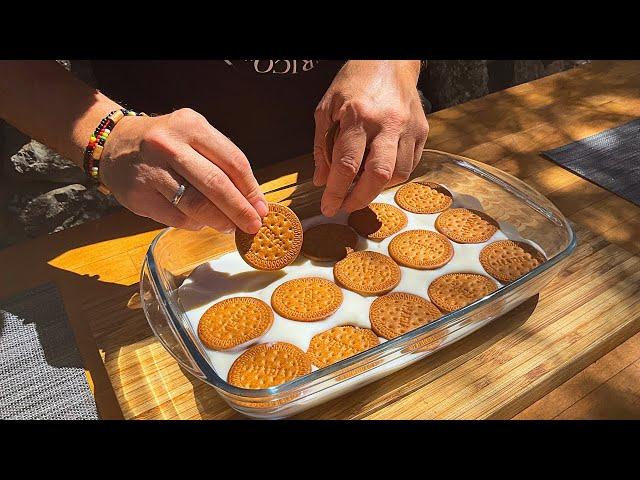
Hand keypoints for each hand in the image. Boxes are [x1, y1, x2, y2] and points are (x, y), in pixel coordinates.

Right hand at [100, 108, 267, 233]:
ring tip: (231, 228)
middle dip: (240, 209)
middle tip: (253, 226)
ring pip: (196, 204)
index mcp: (191, 126)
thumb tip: (253, 201)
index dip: (251, 189)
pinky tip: (202, 222)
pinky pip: (177, 218)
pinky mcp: (139, 195)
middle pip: (216, 184)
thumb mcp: (194, 138)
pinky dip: (195, 223)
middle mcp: (169, 145)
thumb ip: (222, 163)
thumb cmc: (167, 144)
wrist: (115, 144)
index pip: (232, 161)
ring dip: (220, 221)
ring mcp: (151, 170)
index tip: (263, 208)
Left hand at [313, 60, 428, 216]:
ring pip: (398, 174)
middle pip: (378, 175)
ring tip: (361, 185)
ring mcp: (408, 127)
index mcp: (358, 115)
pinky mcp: (422, 130)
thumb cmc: (353, 83)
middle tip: (346, 205)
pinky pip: (410, 165)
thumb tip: (322, 181)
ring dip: (377, 187)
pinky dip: (393, 175)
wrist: (388, 60)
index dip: (336, 191)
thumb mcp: (326, 109)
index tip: (328, 207)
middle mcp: (387, 122)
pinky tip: (378, 170)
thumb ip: (321, 147)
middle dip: (360, 198)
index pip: (347, 164)